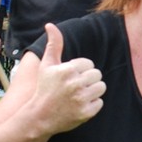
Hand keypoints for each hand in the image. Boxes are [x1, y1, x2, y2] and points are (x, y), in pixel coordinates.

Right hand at [16, 22, 104, 136]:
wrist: (40, 117)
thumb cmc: (44, 88)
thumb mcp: (47, 65)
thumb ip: (53, 44)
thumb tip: (50, 25)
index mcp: (68, 70)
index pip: (89, 64)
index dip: (80, 70)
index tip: (69, 78)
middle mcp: (75, 84)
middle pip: (97, 75)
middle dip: (88, 80)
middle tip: (75, 87)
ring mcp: (81, 99)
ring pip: (101, 87)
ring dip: (92, 91)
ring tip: (79, 95)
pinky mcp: (86, 113)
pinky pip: (100, 103)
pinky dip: (92, 105)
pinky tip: (79, 105)